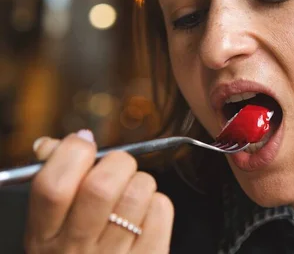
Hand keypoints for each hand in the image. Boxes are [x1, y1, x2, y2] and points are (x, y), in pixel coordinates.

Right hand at [24, 130, 173, 253]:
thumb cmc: (75, 250)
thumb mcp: (50, 224)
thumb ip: (56, 177)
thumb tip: (78, 138)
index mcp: (43, 235)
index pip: (53, 185)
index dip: (72, 152)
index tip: (84, 144)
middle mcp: (75, 249)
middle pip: (102, 186)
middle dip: (116, 163)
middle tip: (117, 168)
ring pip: (138, 193)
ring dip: (140, 181)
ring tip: (131, 192)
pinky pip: (161, 210)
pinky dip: (157, 203)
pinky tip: (144, 214)